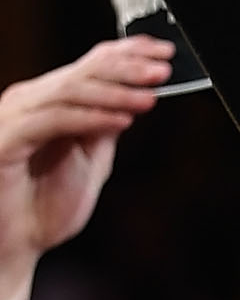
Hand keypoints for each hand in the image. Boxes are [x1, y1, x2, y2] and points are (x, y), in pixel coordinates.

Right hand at [0, 39, 174, 299]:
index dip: (126, 53)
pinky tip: (123, 121)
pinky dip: (91, 118)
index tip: (164, 51)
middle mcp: (28, 102)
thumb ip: (104, 130)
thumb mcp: (89, 162)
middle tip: (163, 69)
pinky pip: (55, 120)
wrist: (12, 248)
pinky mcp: (5, 138)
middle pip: (82, 72)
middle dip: (126, 68)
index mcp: (48, 103)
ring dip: (115, 92)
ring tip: (151, 96)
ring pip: (70, 91)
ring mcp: (15, 117)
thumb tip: (134, 98)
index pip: (89, 66)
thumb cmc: (44, 210)